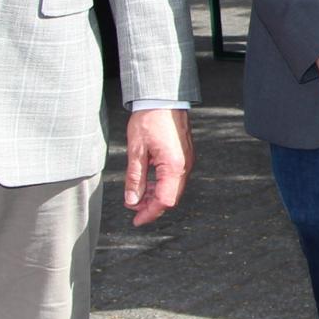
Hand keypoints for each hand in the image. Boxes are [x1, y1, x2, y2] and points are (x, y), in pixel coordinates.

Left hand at [122, 108, 192, 226]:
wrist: (163, 97)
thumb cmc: (150, 118)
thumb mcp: (136, 150)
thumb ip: (134, 178)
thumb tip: (132, 200)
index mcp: (173, 166)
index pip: (164, 201)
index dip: (149, 213)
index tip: (136, 220)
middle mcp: (184, 166)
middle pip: (171, 198)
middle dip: (152, 206)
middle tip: (133, 208)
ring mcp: (186, 160)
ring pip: (173, 188)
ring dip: (156, 195)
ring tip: (138, 195)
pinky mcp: (184, 155)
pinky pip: (175, 177)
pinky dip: (162, 184)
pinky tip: (148, 181)